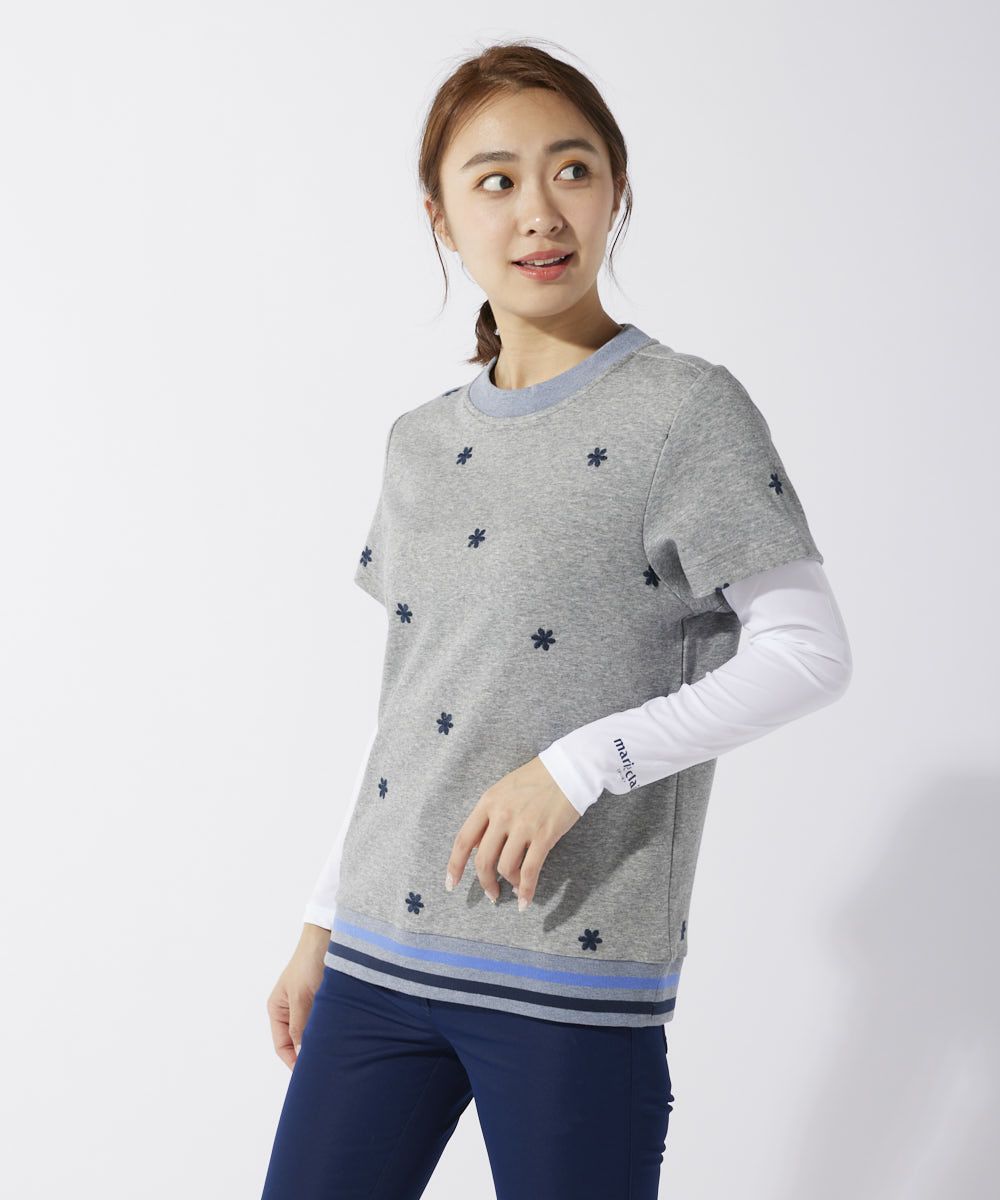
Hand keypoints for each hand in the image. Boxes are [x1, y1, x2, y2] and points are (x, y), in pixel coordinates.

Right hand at [266, 923, 328, 1069]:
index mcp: (277, 1009)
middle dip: (310, 1054)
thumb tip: (301, 1054)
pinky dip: (333, 1029)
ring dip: (323, 1041)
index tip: (309, 1074)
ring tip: (337, 1055)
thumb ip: (300, 1026)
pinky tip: (345, 1036)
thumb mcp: (302, 996)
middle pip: (298, 1041)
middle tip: (326, 1068)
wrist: (329, 935)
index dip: (294, 1062)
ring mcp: (309, 1004)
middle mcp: (292, 1010)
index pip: (282, 1046)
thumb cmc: (309, 962)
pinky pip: (327, 1021)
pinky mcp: (326, 999)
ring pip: (314, 1032)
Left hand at [444, 755, 580, 909]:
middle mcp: (501, 815)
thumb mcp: (504, 790)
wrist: (569, 768)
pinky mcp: (543, 836)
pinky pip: (530, 871)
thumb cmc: (537, 779)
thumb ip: (491, 815)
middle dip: (485, 882)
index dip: (454, 866)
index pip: (463, 840)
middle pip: (482, 860)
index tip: (451, 884)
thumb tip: (484, 846)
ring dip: (508, 884)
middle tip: (491, 893)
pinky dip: (526, 890)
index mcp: (487, 802)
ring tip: (514, 888)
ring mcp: (522, 826)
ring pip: (505, 868)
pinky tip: (525, 900)